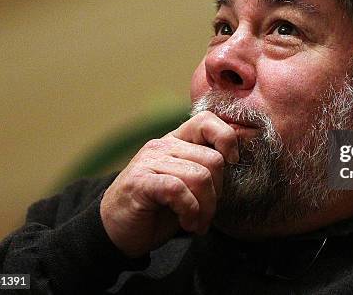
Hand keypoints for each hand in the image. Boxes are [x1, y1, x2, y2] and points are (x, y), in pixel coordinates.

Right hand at [100, 111, 238, 257]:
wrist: (117, 231)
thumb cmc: (157, 209)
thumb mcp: (187, 185)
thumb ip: (206, 170)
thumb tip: (235, 160)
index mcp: (176, 141)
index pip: (206, 120)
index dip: (227, 139)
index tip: (231, 163)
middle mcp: (162, 145)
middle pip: (213, 160)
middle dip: (218, 193)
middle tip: (206, 214)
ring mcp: (149, 161)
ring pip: (200, 177)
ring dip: (205, 208)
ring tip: (197, 223)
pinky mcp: (140, 182)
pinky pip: (178, 190)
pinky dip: (189, 210)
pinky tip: (186, 223)